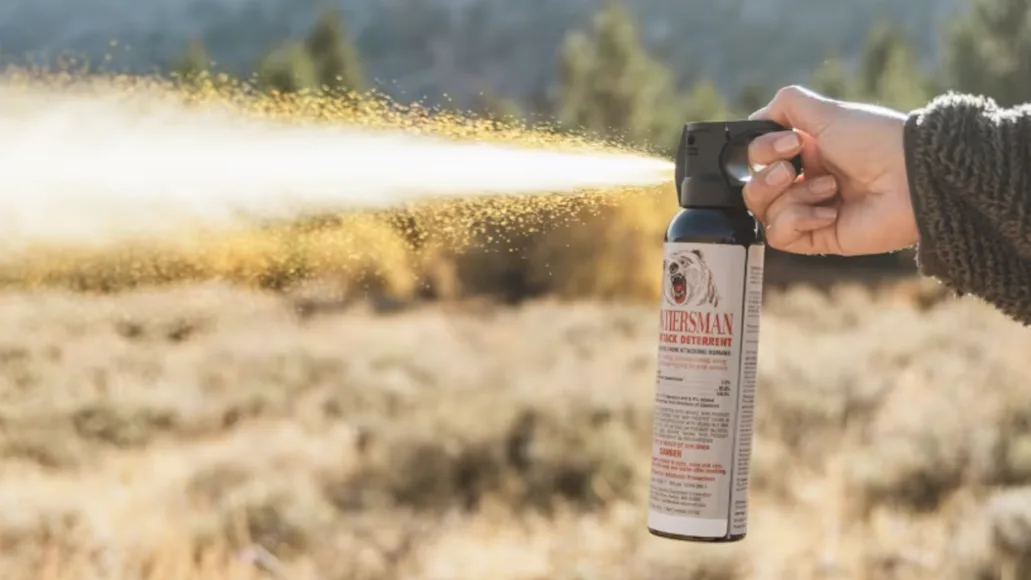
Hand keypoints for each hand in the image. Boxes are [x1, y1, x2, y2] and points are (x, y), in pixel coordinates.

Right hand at [743, 85, 919, 255]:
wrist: (911, 177)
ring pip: (764, 213)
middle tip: (793, 171)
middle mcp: (804, 181)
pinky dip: (798, 221)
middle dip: (766, 179)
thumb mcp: (829, 112)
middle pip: (753, 188)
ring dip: (793, 198)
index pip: (757, 158)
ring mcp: (810, 211)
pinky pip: (781, 236)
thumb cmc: (876, 141)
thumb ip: (788, 104)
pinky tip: (829, 213)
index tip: (791, 144)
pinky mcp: (818, 237)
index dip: (763, 152)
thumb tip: (756, 118)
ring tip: (829, 189)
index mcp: (805, 151)